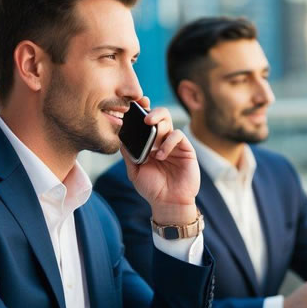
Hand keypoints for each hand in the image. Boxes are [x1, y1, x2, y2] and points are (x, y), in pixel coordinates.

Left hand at [122, 96, 199, 224]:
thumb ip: (128, 154)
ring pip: (169, 123)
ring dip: (159, 125)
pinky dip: (168, 142)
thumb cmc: (152, 188)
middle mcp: (162, 140)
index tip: (136, 104)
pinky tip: (161, 155)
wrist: (168, 203)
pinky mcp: (186, 150)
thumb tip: (120, 137)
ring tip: (152, 137)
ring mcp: (175, 144)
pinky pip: (178, 136)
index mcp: (150, 143)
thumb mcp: (134, 171)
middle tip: (145, 118)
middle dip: (153, 112)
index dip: (142, 110)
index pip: (146, 122)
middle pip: (160, 116)